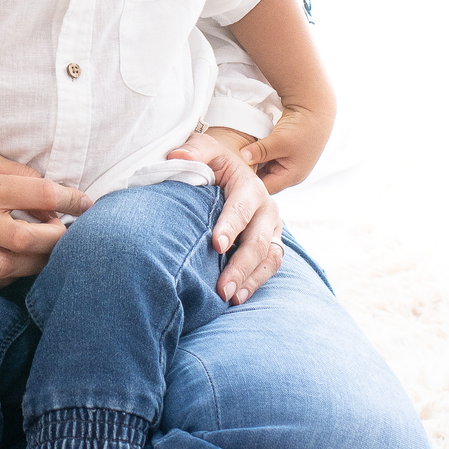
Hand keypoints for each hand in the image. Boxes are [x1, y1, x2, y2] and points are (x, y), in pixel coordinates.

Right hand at [0, 148, 89, 289]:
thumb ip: (12, 172)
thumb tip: (49, 194)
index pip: (38, 193)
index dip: (71, 199)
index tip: (87, 203)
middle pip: (29, 238)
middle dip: (59, 239)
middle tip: (72, 234)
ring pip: (10, 267)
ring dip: (38, 263)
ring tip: (51, 253)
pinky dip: (8, 277)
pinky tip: (18, 265)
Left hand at [168, 129, 283, 304]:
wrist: (233, 170)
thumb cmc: (214, 162)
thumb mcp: (205, 150)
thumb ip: (193, 152)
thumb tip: (176, 156)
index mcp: (250, 186)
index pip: (241, 208)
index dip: (230, 226)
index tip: (216, 244)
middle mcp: (267, 208)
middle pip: (257, 241)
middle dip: (240, 266)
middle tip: (221, 287)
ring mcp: (272, 228)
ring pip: (269, 258)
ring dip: (250, 280)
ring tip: (231, 298)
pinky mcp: (272, 242)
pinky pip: (270, 265)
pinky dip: (256, 282)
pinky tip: (238, 297)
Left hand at [237, 103, 332, 192]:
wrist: (315, 110)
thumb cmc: (303, 128)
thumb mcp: (281, 141)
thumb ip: (261, 150)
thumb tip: (242, 157)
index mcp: (291, 176)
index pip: (265, 188)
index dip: (249, 184)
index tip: (232, 176)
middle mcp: (288, 173)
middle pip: (262, 180)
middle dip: (248, 175)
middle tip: (229, 169)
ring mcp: (285, 163)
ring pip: (262, 169)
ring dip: (251, 164)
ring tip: (233, 161)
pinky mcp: (280, 153)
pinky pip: (264, 159)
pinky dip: (255, 156)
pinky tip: (242, 152)